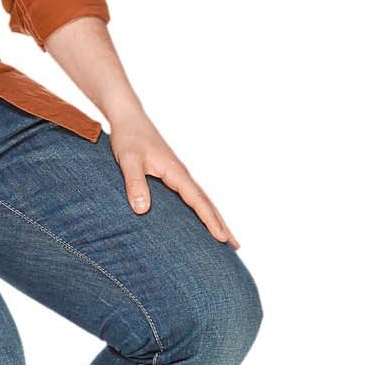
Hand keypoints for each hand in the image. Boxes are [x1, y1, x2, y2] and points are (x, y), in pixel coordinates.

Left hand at [108, 109, 239, 246]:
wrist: (128, 119)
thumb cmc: (128, 138)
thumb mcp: (128, 161)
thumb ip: (135, 183)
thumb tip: (142, 210)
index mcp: (176, 172)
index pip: (198, 201)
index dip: (210, 220)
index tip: (222, 238)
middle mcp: (181, 174)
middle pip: (207, 203)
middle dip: (221, 223)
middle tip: (236, 245)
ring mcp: (178, 175)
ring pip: (201, 200)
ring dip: (214, 218)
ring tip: (225, 237)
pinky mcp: (170, 175)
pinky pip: (190, 197)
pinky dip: (200, 210)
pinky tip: (199, 219)